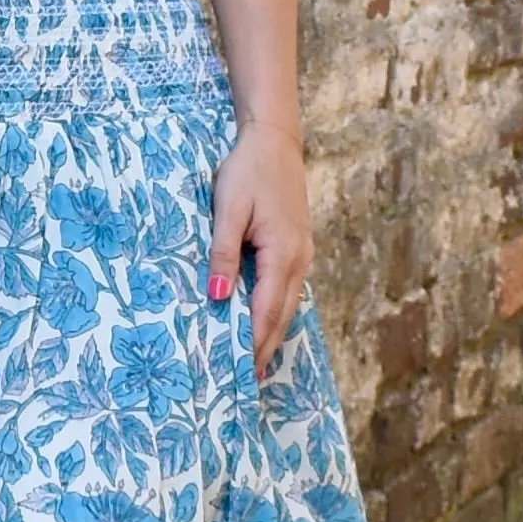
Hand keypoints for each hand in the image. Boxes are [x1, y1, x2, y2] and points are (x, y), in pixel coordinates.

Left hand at [209, 125, 314, 373]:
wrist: (274, 141)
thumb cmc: (247, 172)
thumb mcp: (228, 210)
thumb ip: (223, 254)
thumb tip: (220, 299)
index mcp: (282, 253)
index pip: (266, 310)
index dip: (254, 343)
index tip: (242, 371)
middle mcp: (299, 259)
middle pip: (281, 315)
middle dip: (265, 348)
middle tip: (249, 380)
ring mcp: (303, 254)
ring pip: (287, 304)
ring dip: (272, 333)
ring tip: (255, 362)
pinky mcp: (299, 247)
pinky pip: (287, 289)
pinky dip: (275, 311)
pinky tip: (263, 321)